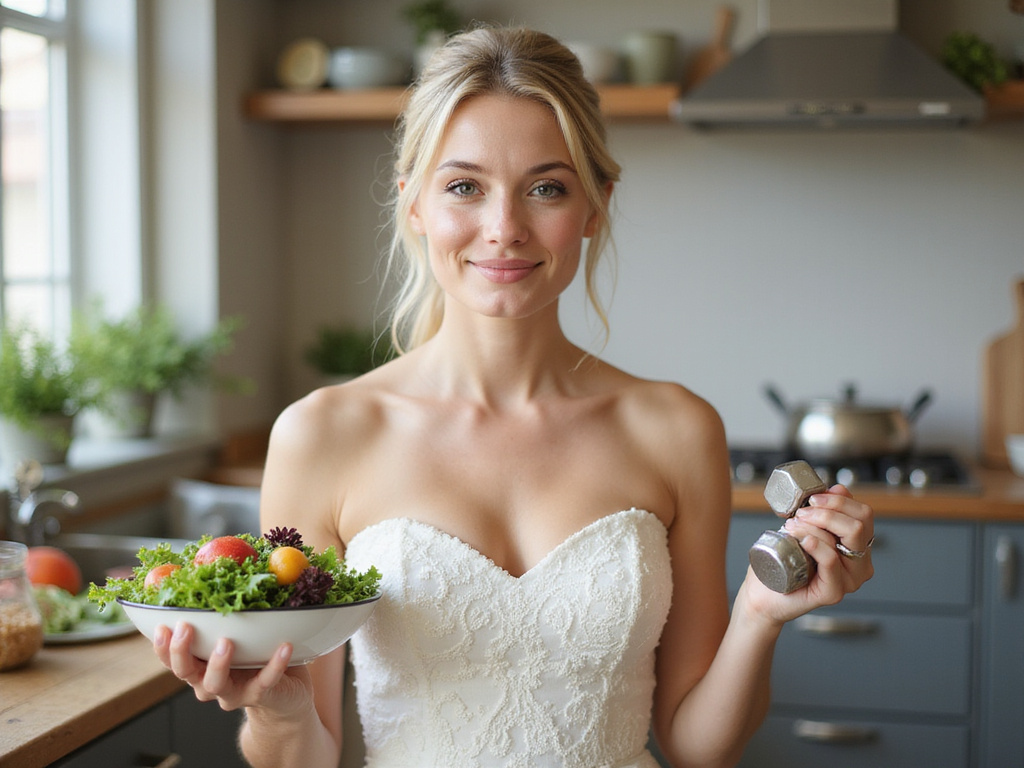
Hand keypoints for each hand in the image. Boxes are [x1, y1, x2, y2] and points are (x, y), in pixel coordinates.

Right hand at [153, 621, 313, 715]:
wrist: (286, 693)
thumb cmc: (256, 656)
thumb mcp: (238, 633)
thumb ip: (224, 614)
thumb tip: (218, 568)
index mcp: (199, 665)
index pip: (171, 658)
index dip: (162, 645)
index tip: (161, 624)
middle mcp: (209, 682)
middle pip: (185, 672)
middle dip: (181, 651)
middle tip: (185, 627)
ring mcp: (234, 692)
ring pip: (216, 684)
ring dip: (218, 664)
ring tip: (226, 642)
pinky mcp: (260, 695)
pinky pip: (265, 681)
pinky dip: (274, 664)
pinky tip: (284, 646)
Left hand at [742, 484, 874, 623]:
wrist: (763, 592)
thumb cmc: (782, 561)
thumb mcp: (805, 527)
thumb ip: (825, 510)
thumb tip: (839, 488)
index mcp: (858, 548)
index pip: (864, 514)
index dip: (838, 500)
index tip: (812, 499)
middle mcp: (860, 565)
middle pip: (860, 523)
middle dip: (827, 510)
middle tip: (801, 513)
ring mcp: (849, 580)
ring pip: (847, 536)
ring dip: (815, 524)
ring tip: (792, 526)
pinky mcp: (833, 592)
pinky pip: (831, 560)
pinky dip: (817, 544)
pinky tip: (803, 541)